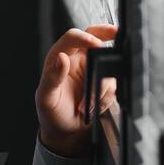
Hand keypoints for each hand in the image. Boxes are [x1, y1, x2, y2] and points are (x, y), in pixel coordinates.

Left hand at [35, 24, 117, 157]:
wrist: (65, 131)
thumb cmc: (51, 114)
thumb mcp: (46, 98)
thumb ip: (52, 77)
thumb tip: (61, 58)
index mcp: (58, 58)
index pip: (72, 37)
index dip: (85, 37)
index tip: (96, 44)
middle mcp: (76, 60)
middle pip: (94, 35)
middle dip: (106, 32)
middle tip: (117, 33)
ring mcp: (91, 70)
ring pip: (107, 66)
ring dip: (100, 87)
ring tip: (86, 104)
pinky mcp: (102, 82)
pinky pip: (113, 84)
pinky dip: (105, 97)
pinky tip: (93, 106)